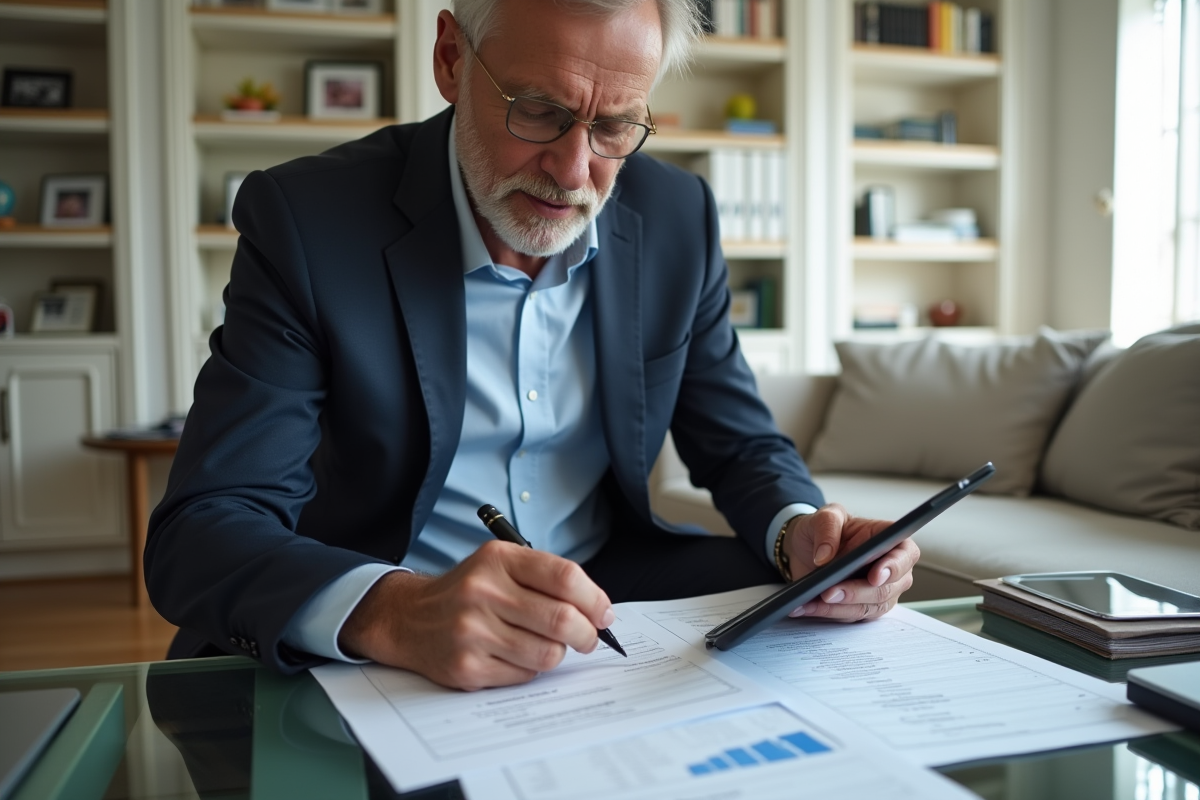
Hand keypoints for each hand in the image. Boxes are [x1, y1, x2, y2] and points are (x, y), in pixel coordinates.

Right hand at [338, 540, 615, 690]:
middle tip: (589, 638)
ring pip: (547, 653)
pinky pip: (524, 675)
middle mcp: (483, 592)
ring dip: (558, 654)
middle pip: (562, 619)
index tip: (604, 614)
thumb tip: (599, 611)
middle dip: (587, 634)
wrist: (408, 618)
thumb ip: (546, 579)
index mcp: (497, 559)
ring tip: (547, 645)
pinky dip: (530, 669)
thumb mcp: (500, 565)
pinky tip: (516, 656)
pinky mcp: (467, 667)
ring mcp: (473, 631)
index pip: (564, 577)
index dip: (595, 599)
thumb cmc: (467, 591)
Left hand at [782, 504, 918, 621]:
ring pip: (868, 607)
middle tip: (829, 592)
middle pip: (886, 589)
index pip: (905, 555)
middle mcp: (889, 568)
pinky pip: (849, 615)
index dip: (894, 567)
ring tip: (812, 601)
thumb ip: (827, 527)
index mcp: (889, 540)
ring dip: (839, 607)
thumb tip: (824, 557)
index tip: (875, 576)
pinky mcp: (861, 607)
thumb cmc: (824, 528)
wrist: (806, 547)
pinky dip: (826, 613)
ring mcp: (878, 591)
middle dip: (856, 593)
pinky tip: (807, 607)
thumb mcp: (825, 516)